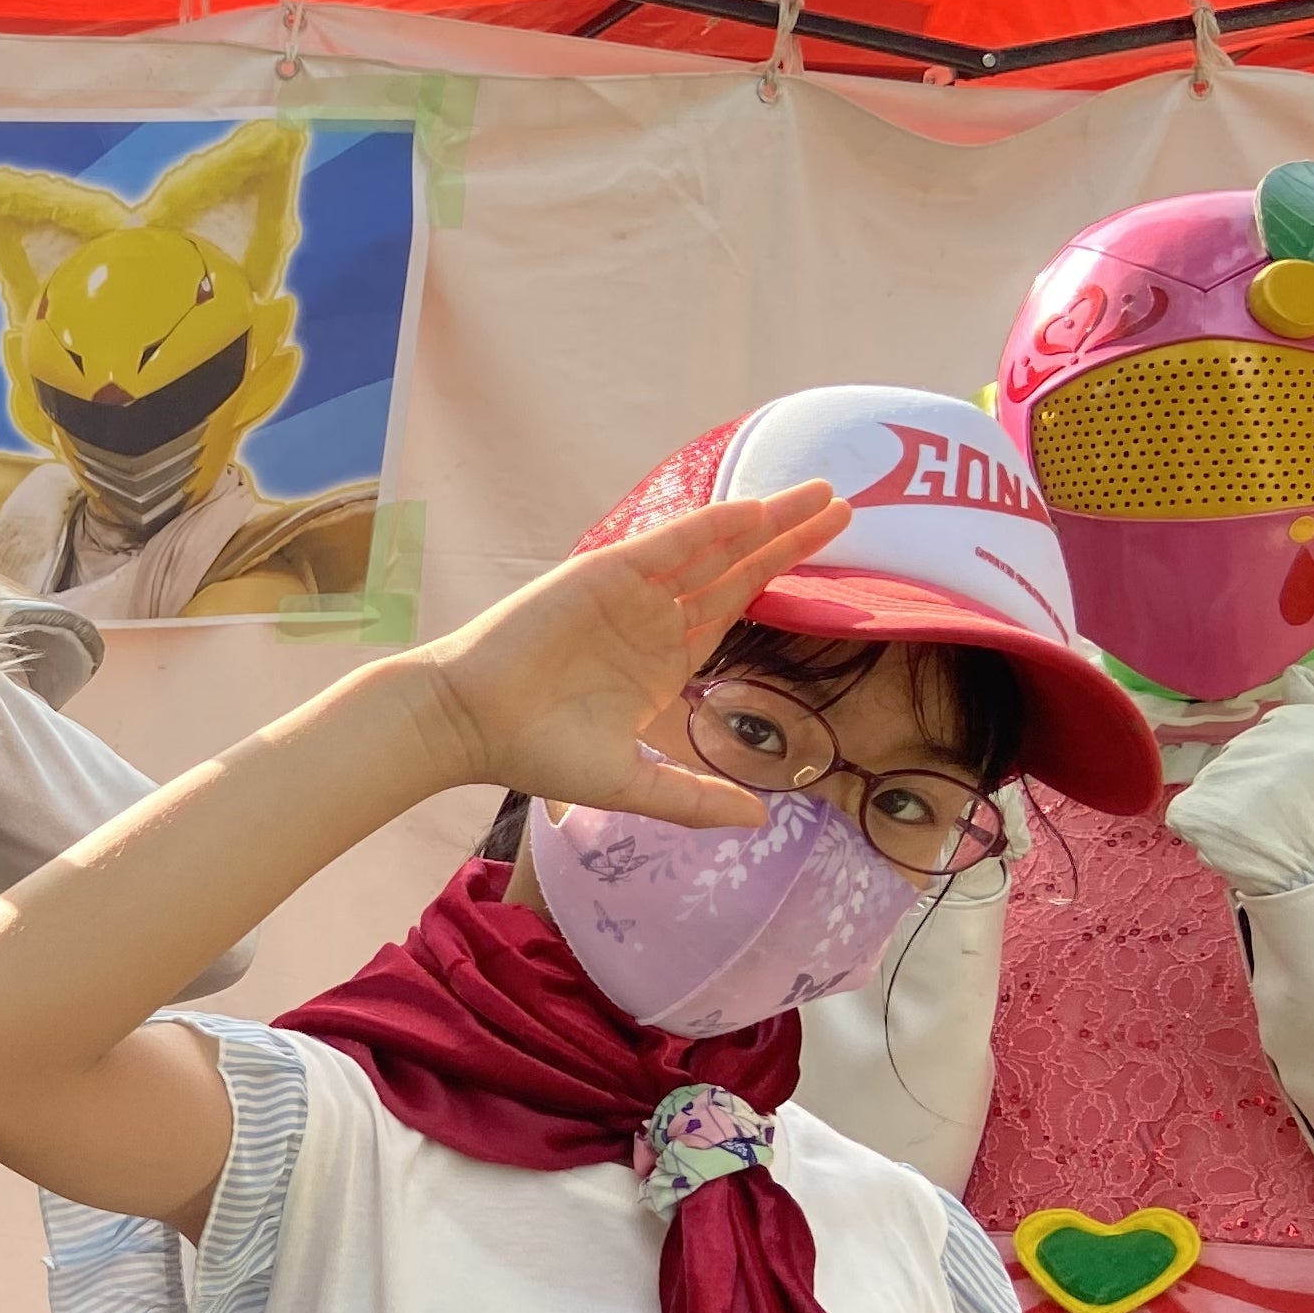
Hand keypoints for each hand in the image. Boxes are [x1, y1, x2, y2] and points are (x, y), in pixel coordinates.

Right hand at [406, 482, 847, 821]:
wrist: (469, 724)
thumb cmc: (536, 752)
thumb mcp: (630, 783)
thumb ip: (693, 798)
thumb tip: (758, 818)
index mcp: (662, 660)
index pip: (733, 609)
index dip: (778, 582)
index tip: (829, 559)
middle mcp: (652, 618)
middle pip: (735, 571)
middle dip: (788, 540)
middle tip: (844, 508)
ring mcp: (629, 593)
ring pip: (711, 550)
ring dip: (764, 522)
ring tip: (819, 494)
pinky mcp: (601, 574)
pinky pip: (667, 545)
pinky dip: (708, 527)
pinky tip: (752, 511)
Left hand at [1167, 667, 1313, 894]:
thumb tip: (1296, 673)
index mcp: (1304, 721)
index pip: (1270, 733)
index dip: (1283, 769)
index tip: (1307, 795)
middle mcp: (1263, 741)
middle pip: (1239, 758)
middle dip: (1254, 787)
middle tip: (1287, 820)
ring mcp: (1228, 775)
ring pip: (1214, 784)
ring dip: (1230, 810)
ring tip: (1267, 837)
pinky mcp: (1200, 810)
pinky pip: (1186, 814)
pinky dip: (1205, 833)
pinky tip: (1238, 847)